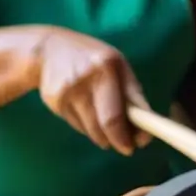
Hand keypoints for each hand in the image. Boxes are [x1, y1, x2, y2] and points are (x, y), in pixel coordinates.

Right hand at [28, 27, 151, 154]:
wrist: (48, 48)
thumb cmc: (95, 59)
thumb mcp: (119, 66)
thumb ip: (134, 94)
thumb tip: (147, 126)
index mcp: (107, 67)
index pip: (115, 113)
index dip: (124, 135)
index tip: (133, 146)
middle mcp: (84, 79)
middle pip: (101, 126)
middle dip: (116, 141)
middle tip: (124, 146)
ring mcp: (65, 91)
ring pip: (89, 129)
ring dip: (102, 135)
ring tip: (106, 126)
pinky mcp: (53, 101)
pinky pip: (76, 124)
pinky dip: (87, 125)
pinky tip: (85, 109)